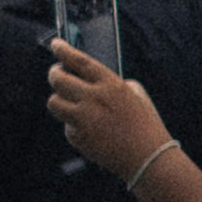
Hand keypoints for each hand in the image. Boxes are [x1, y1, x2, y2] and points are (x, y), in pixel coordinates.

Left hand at [42, 36, 167, 175]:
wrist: (147, 157)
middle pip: (58, 80)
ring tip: (70, 101)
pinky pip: (66, 124)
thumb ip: (111, 84)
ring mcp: (82, 119)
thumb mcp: (135, 95)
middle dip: (54, 74)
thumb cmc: (145, 124)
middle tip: (57, 73)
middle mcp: (93, 99)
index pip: (80, 61)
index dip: (64, 51)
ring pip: (53, 102)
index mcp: (110, 84)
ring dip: (59, 99)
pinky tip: (91, 130)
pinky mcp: (76, 137)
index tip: (55, 43)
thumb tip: (87, 80)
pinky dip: (73, 124)